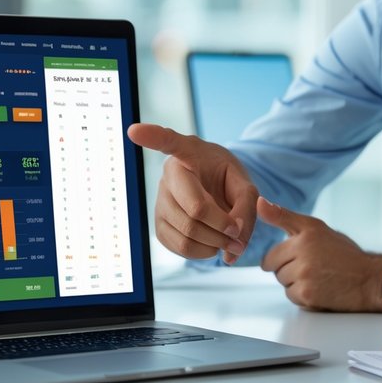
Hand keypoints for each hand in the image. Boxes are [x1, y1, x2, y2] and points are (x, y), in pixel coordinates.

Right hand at [127, 123, 257, 264]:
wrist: (216, 191)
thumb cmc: (228, 179)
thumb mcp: (245, 184)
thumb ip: (246, 206)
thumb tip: (234, 241)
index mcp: (188, 154)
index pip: (168, 142)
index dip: (152, 136)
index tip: (134, 130)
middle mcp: (168, 176)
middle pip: (194, 210)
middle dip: (223, 228)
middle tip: (240, 235)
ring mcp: (160, 202)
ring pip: (187, 233)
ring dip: (216, 244)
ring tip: (232, 241)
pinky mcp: (159, 225)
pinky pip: (179, 247)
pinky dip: (203, 252)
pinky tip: (214, 243)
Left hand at [257, 197, 381, 311]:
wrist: (370, 279)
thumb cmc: (344, 253)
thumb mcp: (316, 228)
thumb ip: (284, 216)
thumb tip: (259, 202)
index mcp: (304, 235)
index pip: (270, 255)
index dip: (283, 258)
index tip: (300, 258)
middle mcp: (303, 254)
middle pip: (276, 271)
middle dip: (289, 270)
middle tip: (314, 267)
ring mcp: (304, 275)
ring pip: (284, 284)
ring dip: (296, 284)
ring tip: (319, 277)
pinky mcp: (308, 295)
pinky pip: (292, 297)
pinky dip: (304, 296)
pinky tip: (321, 289)